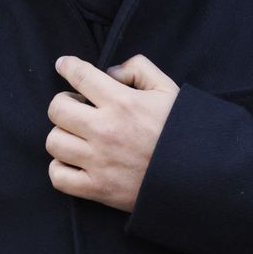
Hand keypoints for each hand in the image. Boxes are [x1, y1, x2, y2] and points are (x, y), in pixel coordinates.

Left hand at [46, 54, 179, 212]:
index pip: (79, 75)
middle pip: (57, 108)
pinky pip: (58, 176)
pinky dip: (61, 168)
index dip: (67, 66)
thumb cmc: (182, 130)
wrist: (198, 176)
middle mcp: (105, 130)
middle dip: (64, 102)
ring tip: (77, 135)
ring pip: (54, 141)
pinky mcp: (97, 189)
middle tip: (78, 107)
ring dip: (63, 134)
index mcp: (123, 102)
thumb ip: (139, 69)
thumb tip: (110, 72)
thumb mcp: (167, 89)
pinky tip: (74, 161)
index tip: (63, 64)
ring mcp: (99, 161)